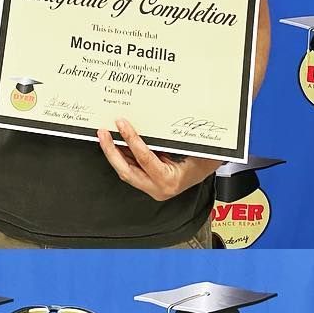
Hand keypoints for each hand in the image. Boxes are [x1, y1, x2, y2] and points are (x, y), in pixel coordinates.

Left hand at [97, 119, 216, 201]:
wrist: (209, 170)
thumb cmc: (204, 159)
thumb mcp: (192, 148)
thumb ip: (172, 140)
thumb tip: (153, 123)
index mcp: (169, 181)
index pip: (145, 159)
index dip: (131, 140)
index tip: (122, 124)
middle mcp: (158, 189)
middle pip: (126, 170)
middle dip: (111, 151)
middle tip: (103, 134)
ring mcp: (152, 188)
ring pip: (126, 171)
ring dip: (114, 153)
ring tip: (106, 136)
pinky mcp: (148, 184)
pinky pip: (131, 169)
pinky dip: (123, 156)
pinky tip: (117, 143)